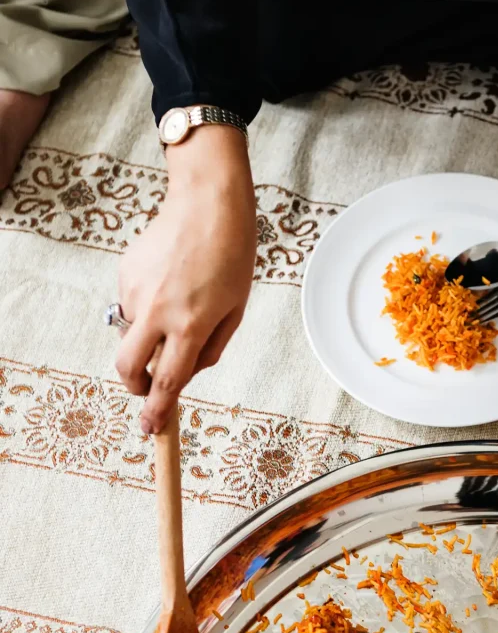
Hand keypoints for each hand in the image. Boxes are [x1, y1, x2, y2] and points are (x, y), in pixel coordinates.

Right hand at [115, 126, 255, 433]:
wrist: (208, 202)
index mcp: (191, 325)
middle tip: (150, 387)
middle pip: (129, 368)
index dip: (158, 411)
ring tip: (182, 305)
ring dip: (149, 337)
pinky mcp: (125, 273)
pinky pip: (133, 305)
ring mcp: (136, 291)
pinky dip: (148, 307)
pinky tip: (172, 281)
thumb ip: (212, 345)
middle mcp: (157, 312)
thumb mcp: (236, 308)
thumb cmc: (233, 255)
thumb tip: (188, 371)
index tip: (150, 430)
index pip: (168, 382)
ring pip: (132, 333)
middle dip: (136, 386)